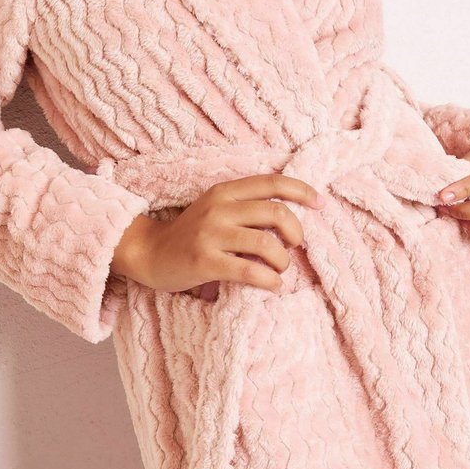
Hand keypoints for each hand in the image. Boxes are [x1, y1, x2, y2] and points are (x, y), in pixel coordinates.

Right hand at [111, 174, 326, 297]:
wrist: (149, 253)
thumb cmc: (192, 235)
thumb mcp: (217, 210)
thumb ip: (247, 208)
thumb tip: (292, 218)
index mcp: (225, 191)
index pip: (273, 182)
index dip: (303, 191)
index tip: (320, 204)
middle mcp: (219, 208)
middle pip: (276, 213)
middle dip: (296, 232)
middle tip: (293, 247)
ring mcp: (210, 234)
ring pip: (267, 244)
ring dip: (283, 261)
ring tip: (279, 270)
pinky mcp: (204, 262)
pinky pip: (250, 271)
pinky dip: (269, 281)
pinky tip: (272, 285)